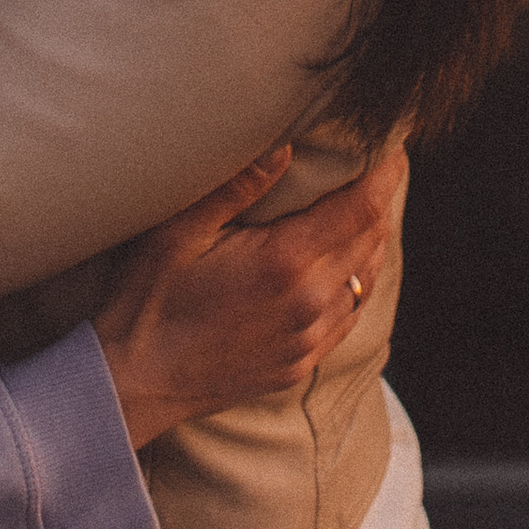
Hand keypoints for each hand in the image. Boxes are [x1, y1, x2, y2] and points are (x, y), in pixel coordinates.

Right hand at [90, 143, 406, 451]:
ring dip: (370, 240)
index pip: (361, 209)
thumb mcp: (178, 232)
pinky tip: (341, 264)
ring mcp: (307, 341)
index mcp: (284, 264)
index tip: (393, 144)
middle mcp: (309, 304)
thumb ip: (236, 187)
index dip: (386, 173)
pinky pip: (347, 316)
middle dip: (380, 198)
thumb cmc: (148, 301)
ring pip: (365, 280)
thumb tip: (285, 144)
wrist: (135, 385)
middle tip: (378, 163)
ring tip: (360, 205)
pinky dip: (355, 282)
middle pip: (371, 241)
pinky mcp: (298, 364)